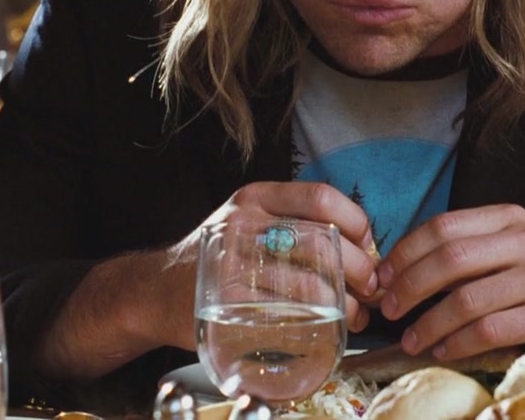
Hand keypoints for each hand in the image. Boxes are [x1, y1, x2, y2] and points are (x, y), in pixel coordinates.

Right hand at [155, 182, 379, 349]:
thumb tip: (363, 249)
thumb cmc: (218, 259)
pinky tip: (326, 327)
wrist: (154, 291)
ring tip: (354, 314)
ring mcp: (233, 263)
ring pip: (310, 281)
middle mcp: (244, 223)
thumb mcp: (250, 223)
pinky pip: (287, 312)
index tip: (368, 246)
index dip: (357, 223)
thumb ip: (295, 225)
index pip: (322, 197)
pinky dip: (316, 322)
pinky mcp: (227, 302)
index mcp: (256, 198)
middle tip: (370, 289)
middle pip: (323, 241)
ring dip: (345, 303)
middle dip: (360, 270)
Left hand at [376, 204, 524, 361]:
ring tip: (412, 339)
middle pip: (450, 259)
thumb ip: (468, 253)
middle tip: (390, 310)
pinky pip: (489, 330)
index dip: (405, 252)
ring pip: (467, 299)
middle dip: (410, 286)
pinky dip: (457, 343)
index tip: (383, 277)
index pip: (444, 227)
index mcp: (509, 219)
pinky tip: (443, 351)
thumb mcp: (511, 250)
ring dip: (429, 323)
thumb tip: (400, 273)